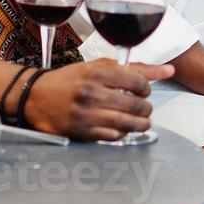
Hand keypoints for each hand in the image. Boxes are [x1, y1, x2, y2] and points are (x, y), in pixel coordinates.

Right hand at [21, 58, 173, 141]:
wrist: (35, 96)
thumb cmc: (70, 80)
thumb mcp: (99, 66)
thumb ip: (135, 68)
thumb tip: (168, 70)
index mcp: (97, 72)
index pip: (138, 82)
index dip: (147, 89)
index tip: (144, 91)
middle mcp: (92, 92)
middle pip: (135, 105)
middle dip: (146, 108)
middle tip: (144, 108)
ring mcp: (86, 113)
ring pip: (127, 123)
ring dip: (139, 124)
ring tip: (140, 121)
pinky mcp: (82, 131)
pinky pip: (113, 137)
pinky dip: (122, 134)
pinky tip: (121, 128)